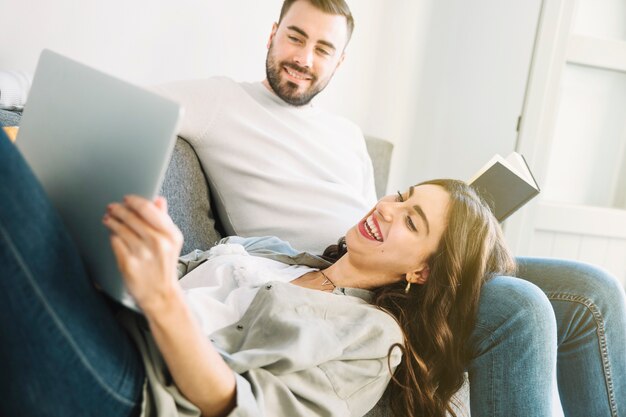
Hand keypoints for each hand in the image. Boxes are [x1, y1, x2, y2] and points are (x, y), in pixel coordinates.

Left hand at [102, 195, 183, 312]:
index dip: (134, 201)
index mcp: (171, 234)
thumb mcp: (171, 242)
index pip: (148, 209)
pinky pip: (115, 242)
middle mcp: (158, 242)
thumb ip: (164, 219)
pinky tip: (113, 235)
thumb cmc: (164, 266)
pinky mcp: (128, 263)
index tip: (127, 199)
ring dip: (112, 221)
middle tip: (112, 207)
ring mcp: (142, 253)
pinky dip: (113, 237)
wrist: (160, 294)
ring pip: (121, 228)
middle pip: (132, 217)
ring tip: (109, 218)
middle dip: (119, 209)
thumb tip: (158, 199)